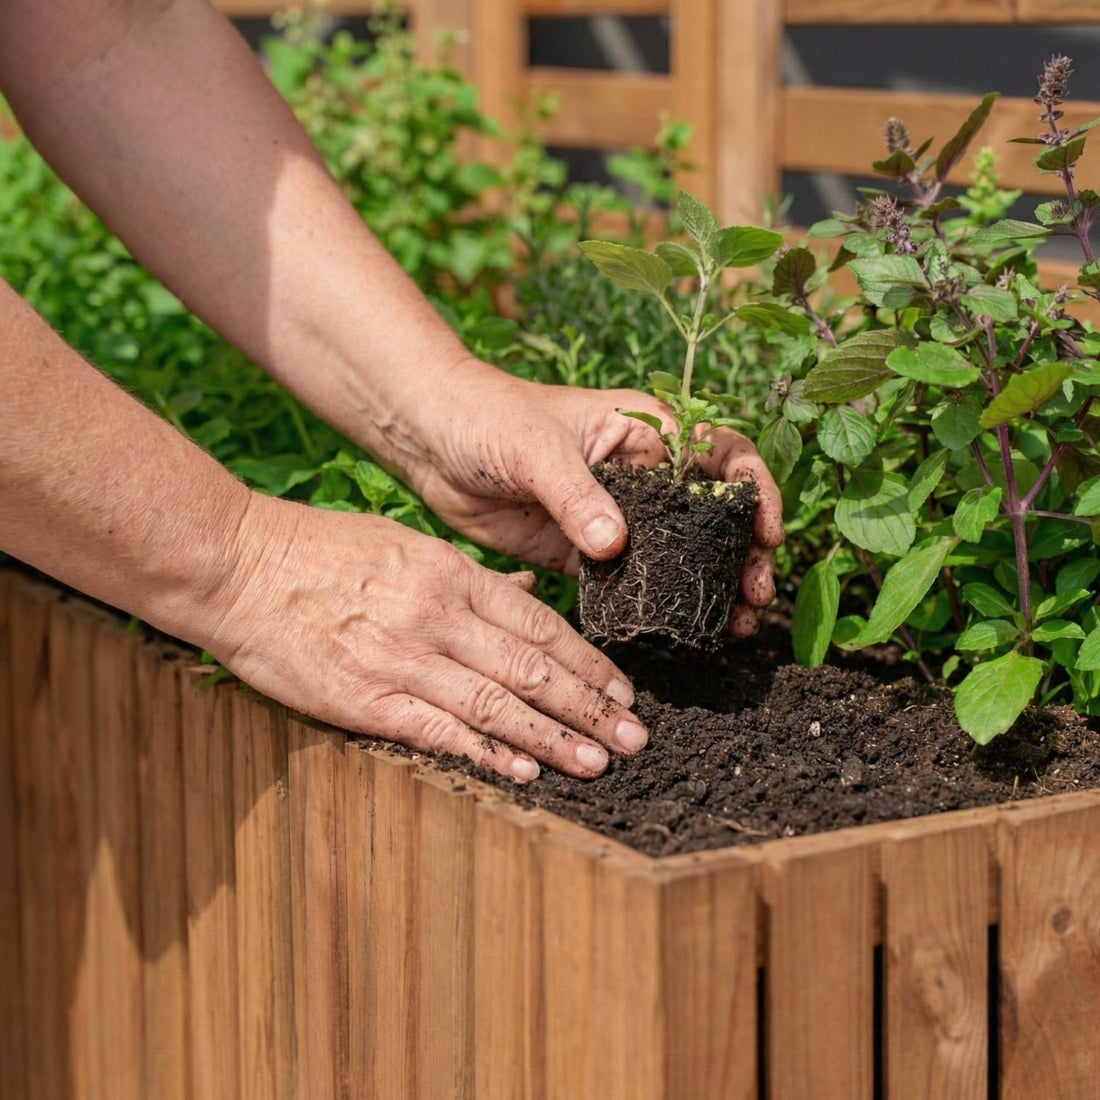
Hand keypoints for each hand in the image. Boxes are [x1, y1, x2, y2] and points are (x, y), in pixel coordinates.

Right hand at [208, 494, 647, 781]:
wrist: (238, 566)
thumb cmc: (321, 551)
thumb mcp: (406, 545)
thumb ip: (471, 577)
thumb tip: (528, 591)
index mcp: (450, 575)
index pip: (539, 626)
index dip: (588, 662)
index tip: (624, 690)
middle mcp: (436, 616)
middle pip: (531, 669)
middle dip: (589, 706)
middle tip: (636, 738)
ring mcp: (401, 659)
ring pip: (495, 704)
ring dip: (553, 737)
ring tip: (600, 763)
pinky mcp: (363, 699)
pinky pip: (437, 730)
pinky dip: (486, 752)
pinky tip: (525, 770)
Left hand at [408, 360, 784, 638]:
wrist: (431, 439)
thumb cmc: (488, 417)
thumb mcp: (537, 448)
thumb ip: (578, 495)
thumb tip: (615, 545)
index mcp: (645, 432)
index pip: (722, 455)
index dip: (753, 492)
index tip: (765, 533)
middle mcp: (640, 476)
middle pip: (710, 517)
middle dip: (741, 554)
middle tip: (754, 595)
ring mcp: (613, 516)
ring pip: (677, 556)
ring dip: (706, 588)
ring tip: (731, 626)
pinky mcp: (583, 552)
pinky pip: (628, 582)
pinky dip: (653, 605)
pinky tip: (672, 632)